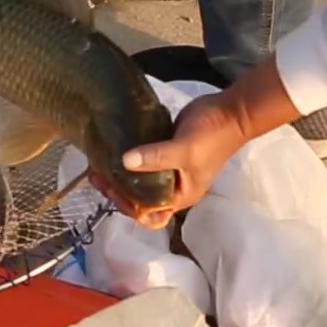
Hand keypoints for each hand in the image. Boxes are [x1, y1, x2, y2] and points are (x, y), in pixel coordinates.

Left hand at [108, 93, 248, 227]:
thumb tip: (124, 162)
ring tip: (98, 162)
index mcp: (180, 196)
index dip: (127, 207)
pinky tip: (111, 147)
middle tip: (96, 174)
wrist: (230, 111)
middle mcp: (172, 187)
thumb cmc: (212, 137)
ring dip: (119, 174)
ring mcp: (168, 168)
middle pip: (139, 198)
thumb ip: (155, 157)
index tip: (110, 189)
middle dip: (117, 190)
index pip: (148, 214)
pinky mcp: (164, 150)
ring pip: (138, 179)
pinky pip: (142, 159)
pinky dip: (127, 157)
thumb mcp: (184, 150)